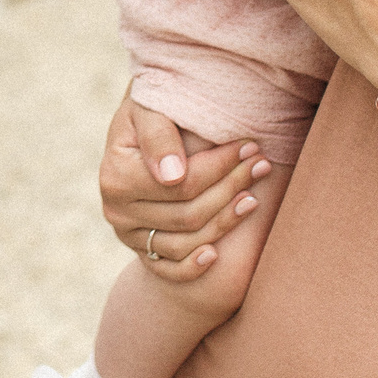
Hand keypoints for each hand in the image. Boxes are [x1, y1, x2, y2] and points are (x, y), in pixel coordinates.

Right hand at [97, 91, 274, 280]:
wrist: (138, 128)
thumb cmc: (150, 109)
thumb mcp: (149, 108)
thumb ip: (159, 135)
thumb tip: (172, 177)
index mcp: (116, 176)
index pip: (183, 183)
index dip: (221, 167)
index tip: (251, 148)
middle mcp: (116, 210)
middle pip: (188, 214)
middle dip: (231, 189)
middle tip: (262, 166)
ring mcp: (127, 234)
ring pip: (185, 242)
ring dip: (225, 223)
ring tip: (253, 199)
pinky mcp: (139, 249)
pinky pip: (167, 269)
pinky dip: (192, 267)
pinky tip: (217, 254)